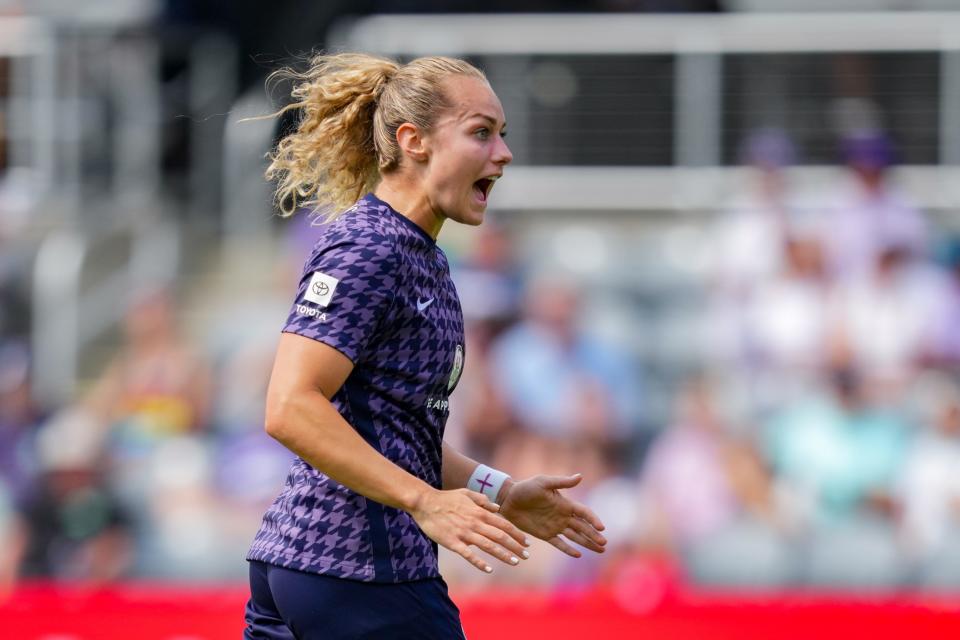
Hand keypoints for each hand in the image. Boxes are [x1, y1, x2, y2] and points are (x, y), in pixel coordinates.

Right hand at [409, 488, 529, 573]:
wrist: (425, 503)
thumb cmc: (446, 498)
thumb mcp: (467, 493)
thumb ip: (483, 500)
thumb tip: (497, 508)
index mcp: (480, 512)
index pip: (504, 525)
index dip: (517, 534)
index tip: (527, 543)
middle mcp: (475, 523)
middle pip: (501, 536)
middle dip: (516, 546)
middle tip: (526, 556)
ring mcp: (464, 533)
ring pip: (489, 546)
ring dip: (504, 555)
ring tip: (515, 562)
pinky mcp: (453, 543)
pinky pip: (469, 555)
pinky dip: (480, 563)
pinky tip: (489, 570)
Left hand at [499, 474, 606, 557]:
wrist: (508, 500)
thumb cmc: (525, 488)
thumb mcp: (543, 482)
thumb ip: (561, 482)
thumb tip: (580, 476)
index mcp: (564, 503)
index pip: (583, 512)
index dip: (593, 519)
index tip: (601, 528)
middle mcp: (562, 516)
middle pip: (583, 527)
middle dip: (594, 535)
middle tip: (604, 543)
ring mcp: (555, 526)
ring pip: (575, 537)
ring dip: (587, 543)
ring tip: (600, 550)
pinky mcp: (545, 535)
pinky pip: (559, 543)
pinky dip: (568, 549)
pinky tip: (578, 554)